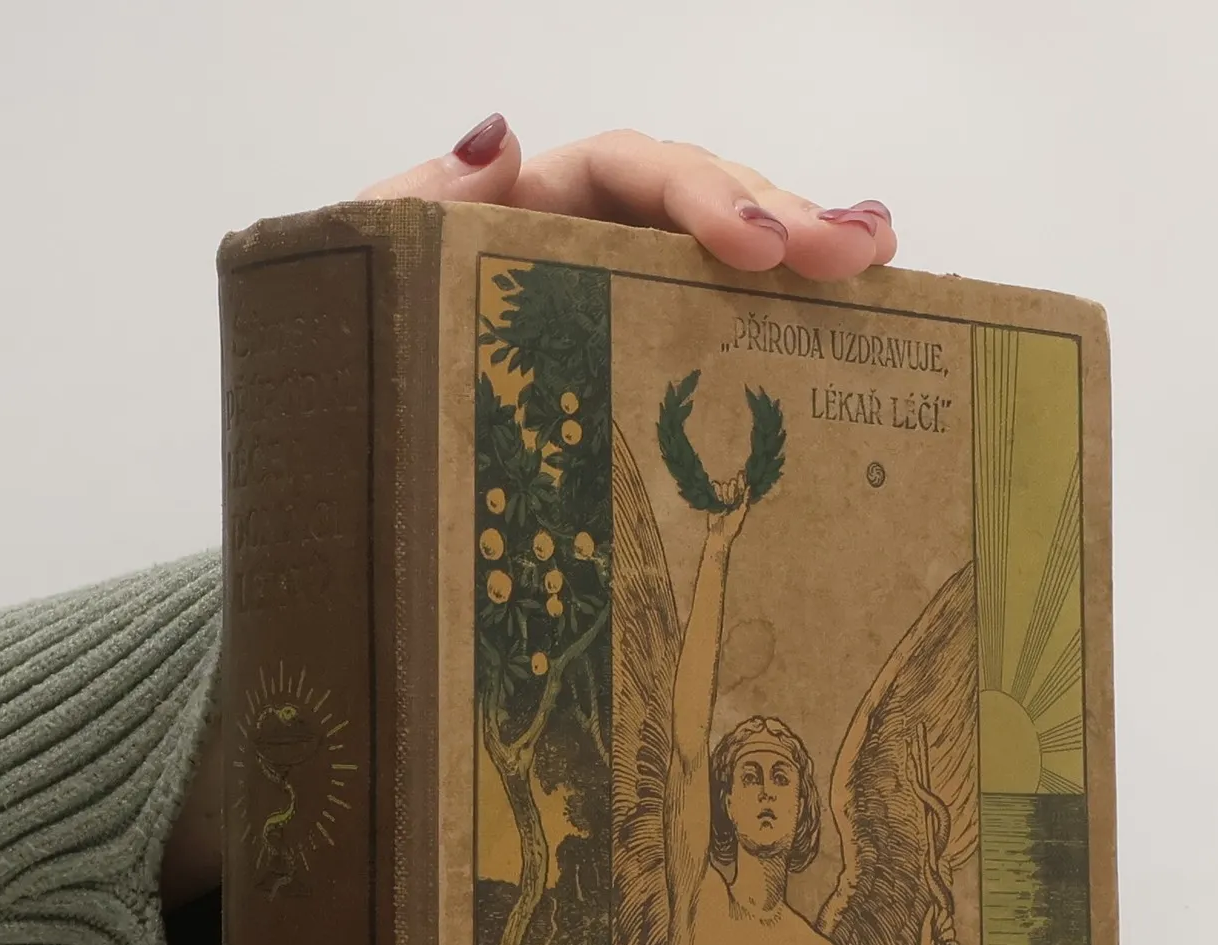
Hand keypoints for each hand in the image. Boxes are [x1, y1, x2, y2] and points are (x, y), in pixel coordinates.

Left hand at [164, 125, 894, 910]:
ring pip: (735, 268)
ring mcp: (626, 325)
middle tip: (850, 257)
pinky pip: (732, 346)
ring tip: (877, 259)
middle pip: (705, 208)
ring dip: (813, 254)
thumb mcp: (354, 304)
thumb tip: (495, 139)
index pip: (627, 172)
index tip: (754, 249)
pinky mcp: (650, 389)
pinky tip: (863, 317)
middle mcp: (587, 258)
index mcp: (521, 220)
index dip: (699, 194)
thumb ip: (404, 216)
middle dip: (783, 218)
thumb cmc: (342, 406)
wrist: (339, 531)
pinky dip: (798, 329)